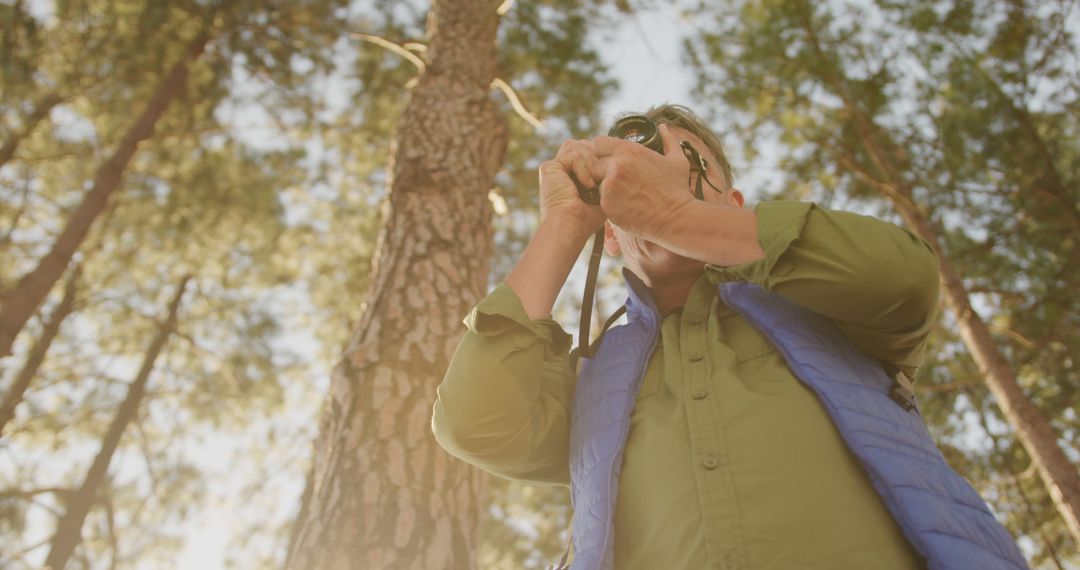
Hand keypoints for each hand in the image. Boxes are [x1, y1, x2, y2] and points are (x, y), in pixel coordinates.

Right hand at [537, 139, 605, 238]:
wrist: (571, 226)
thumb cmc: (586, 219)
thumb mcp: (600, 193)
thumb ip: (602, 175)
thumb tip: (615, 162)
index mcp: (570, 174)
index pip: (587, 152)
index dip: (601, 158)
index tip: (609, 174)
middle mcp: (560, 169)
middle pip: (582, 145)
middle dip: (596, 157)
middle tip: (600, 179)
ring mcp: (553, 168)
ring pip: (578, 146)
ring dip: (591, 163)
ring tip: (592, 184)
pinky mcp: (549, 167)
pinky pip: (574, 155)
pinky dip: (584, 169)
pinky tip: (587, 185)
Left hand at [592, 124, 694, 239]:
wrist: (675, 219)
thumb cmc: (677, 189)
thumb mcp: (677, 160)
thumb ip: (668, 140)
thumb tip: (663, 127)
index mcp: (629, 150)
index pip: (599, 143)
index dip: (602, 151)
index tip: (609, 158)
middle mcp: (615, 166)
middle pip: (594, 163)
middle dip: (603, 170)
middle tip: (619, 179)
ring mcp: (609, 186)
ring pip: (597, 183)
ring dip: (607, 187)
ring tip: (627, 194)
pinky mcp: (607, 205)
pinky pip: (602, 200)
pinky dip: (611, 203)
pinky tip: (627, 205)